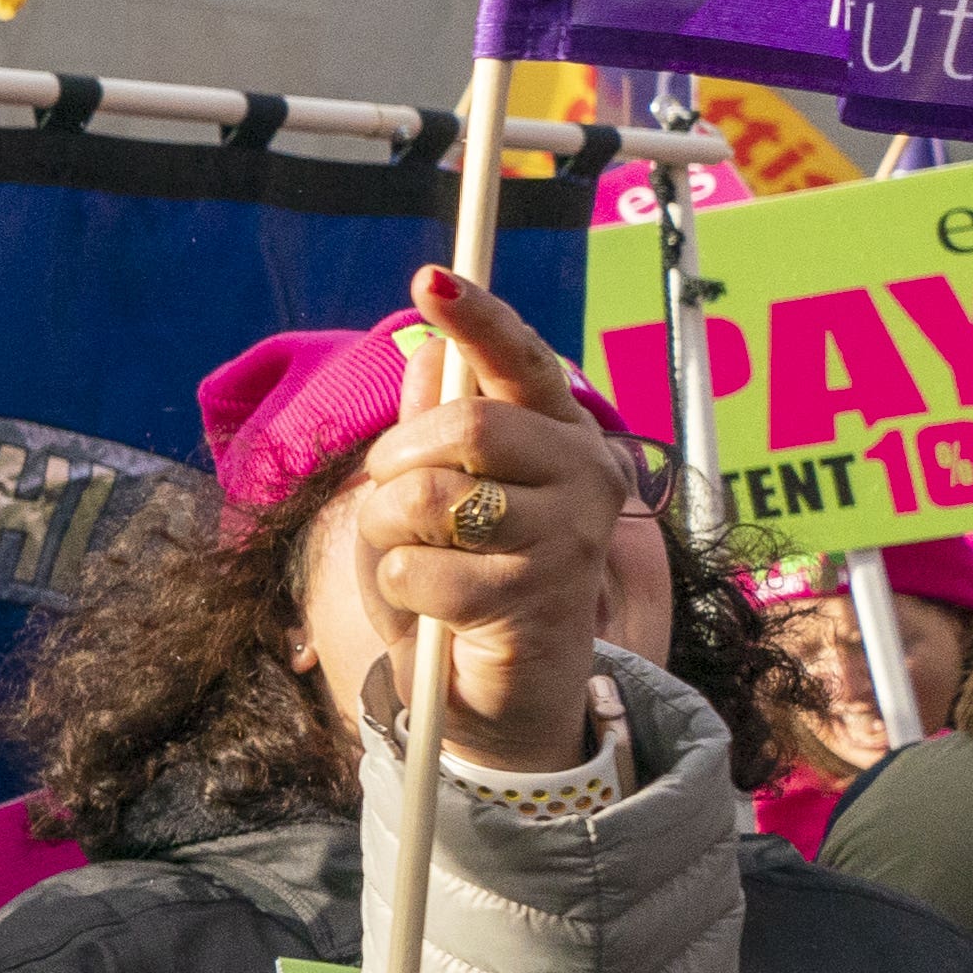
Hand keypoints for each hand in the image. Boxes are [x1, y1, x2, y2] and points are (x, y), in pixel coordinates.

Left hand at [345, 267, 615, 774]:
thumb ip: (436, 427)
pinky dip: (401, 591)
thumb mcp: (435, 496)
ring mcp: (567, 538)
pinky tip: (436, 612)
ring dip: (390, 533)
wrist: (503, 692)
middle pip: (462, 427)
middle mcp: (581, 475)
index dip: (477, 319)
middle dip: (396, 463)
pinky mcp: (536, 599)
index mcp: (558, 434)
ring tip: (419, 563)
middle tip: (396, 501)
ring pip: (429, 499)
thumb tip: (424, 351)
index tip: (432, 279)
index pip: (520, 361)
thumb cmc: (465, 579)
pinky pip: (420, 570)